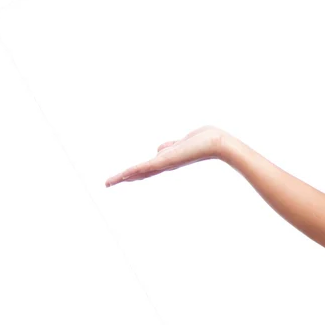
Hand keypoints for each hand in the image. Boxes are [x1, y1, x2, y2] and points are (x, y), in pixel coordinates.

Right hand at [105, 125, 226, 186]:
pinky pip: (146, 166)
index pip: (148, 168)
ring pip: (140, 171)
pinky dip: (134, 171)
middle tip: (109, 183)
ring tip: (109, 182)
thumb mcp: (182, 142)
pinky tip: (123, 175)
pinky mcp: (166, 161)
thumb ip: (170, 146)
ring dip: (123, 176)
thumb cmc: (205, 140)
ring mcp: (165, 163)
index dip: (135, 172)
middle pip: (141, 173)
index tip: (122, 177)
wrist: (216, 143)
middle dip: (124, 178)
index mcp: (169, 160)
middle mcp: (166, 164)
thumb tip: (158, 150)